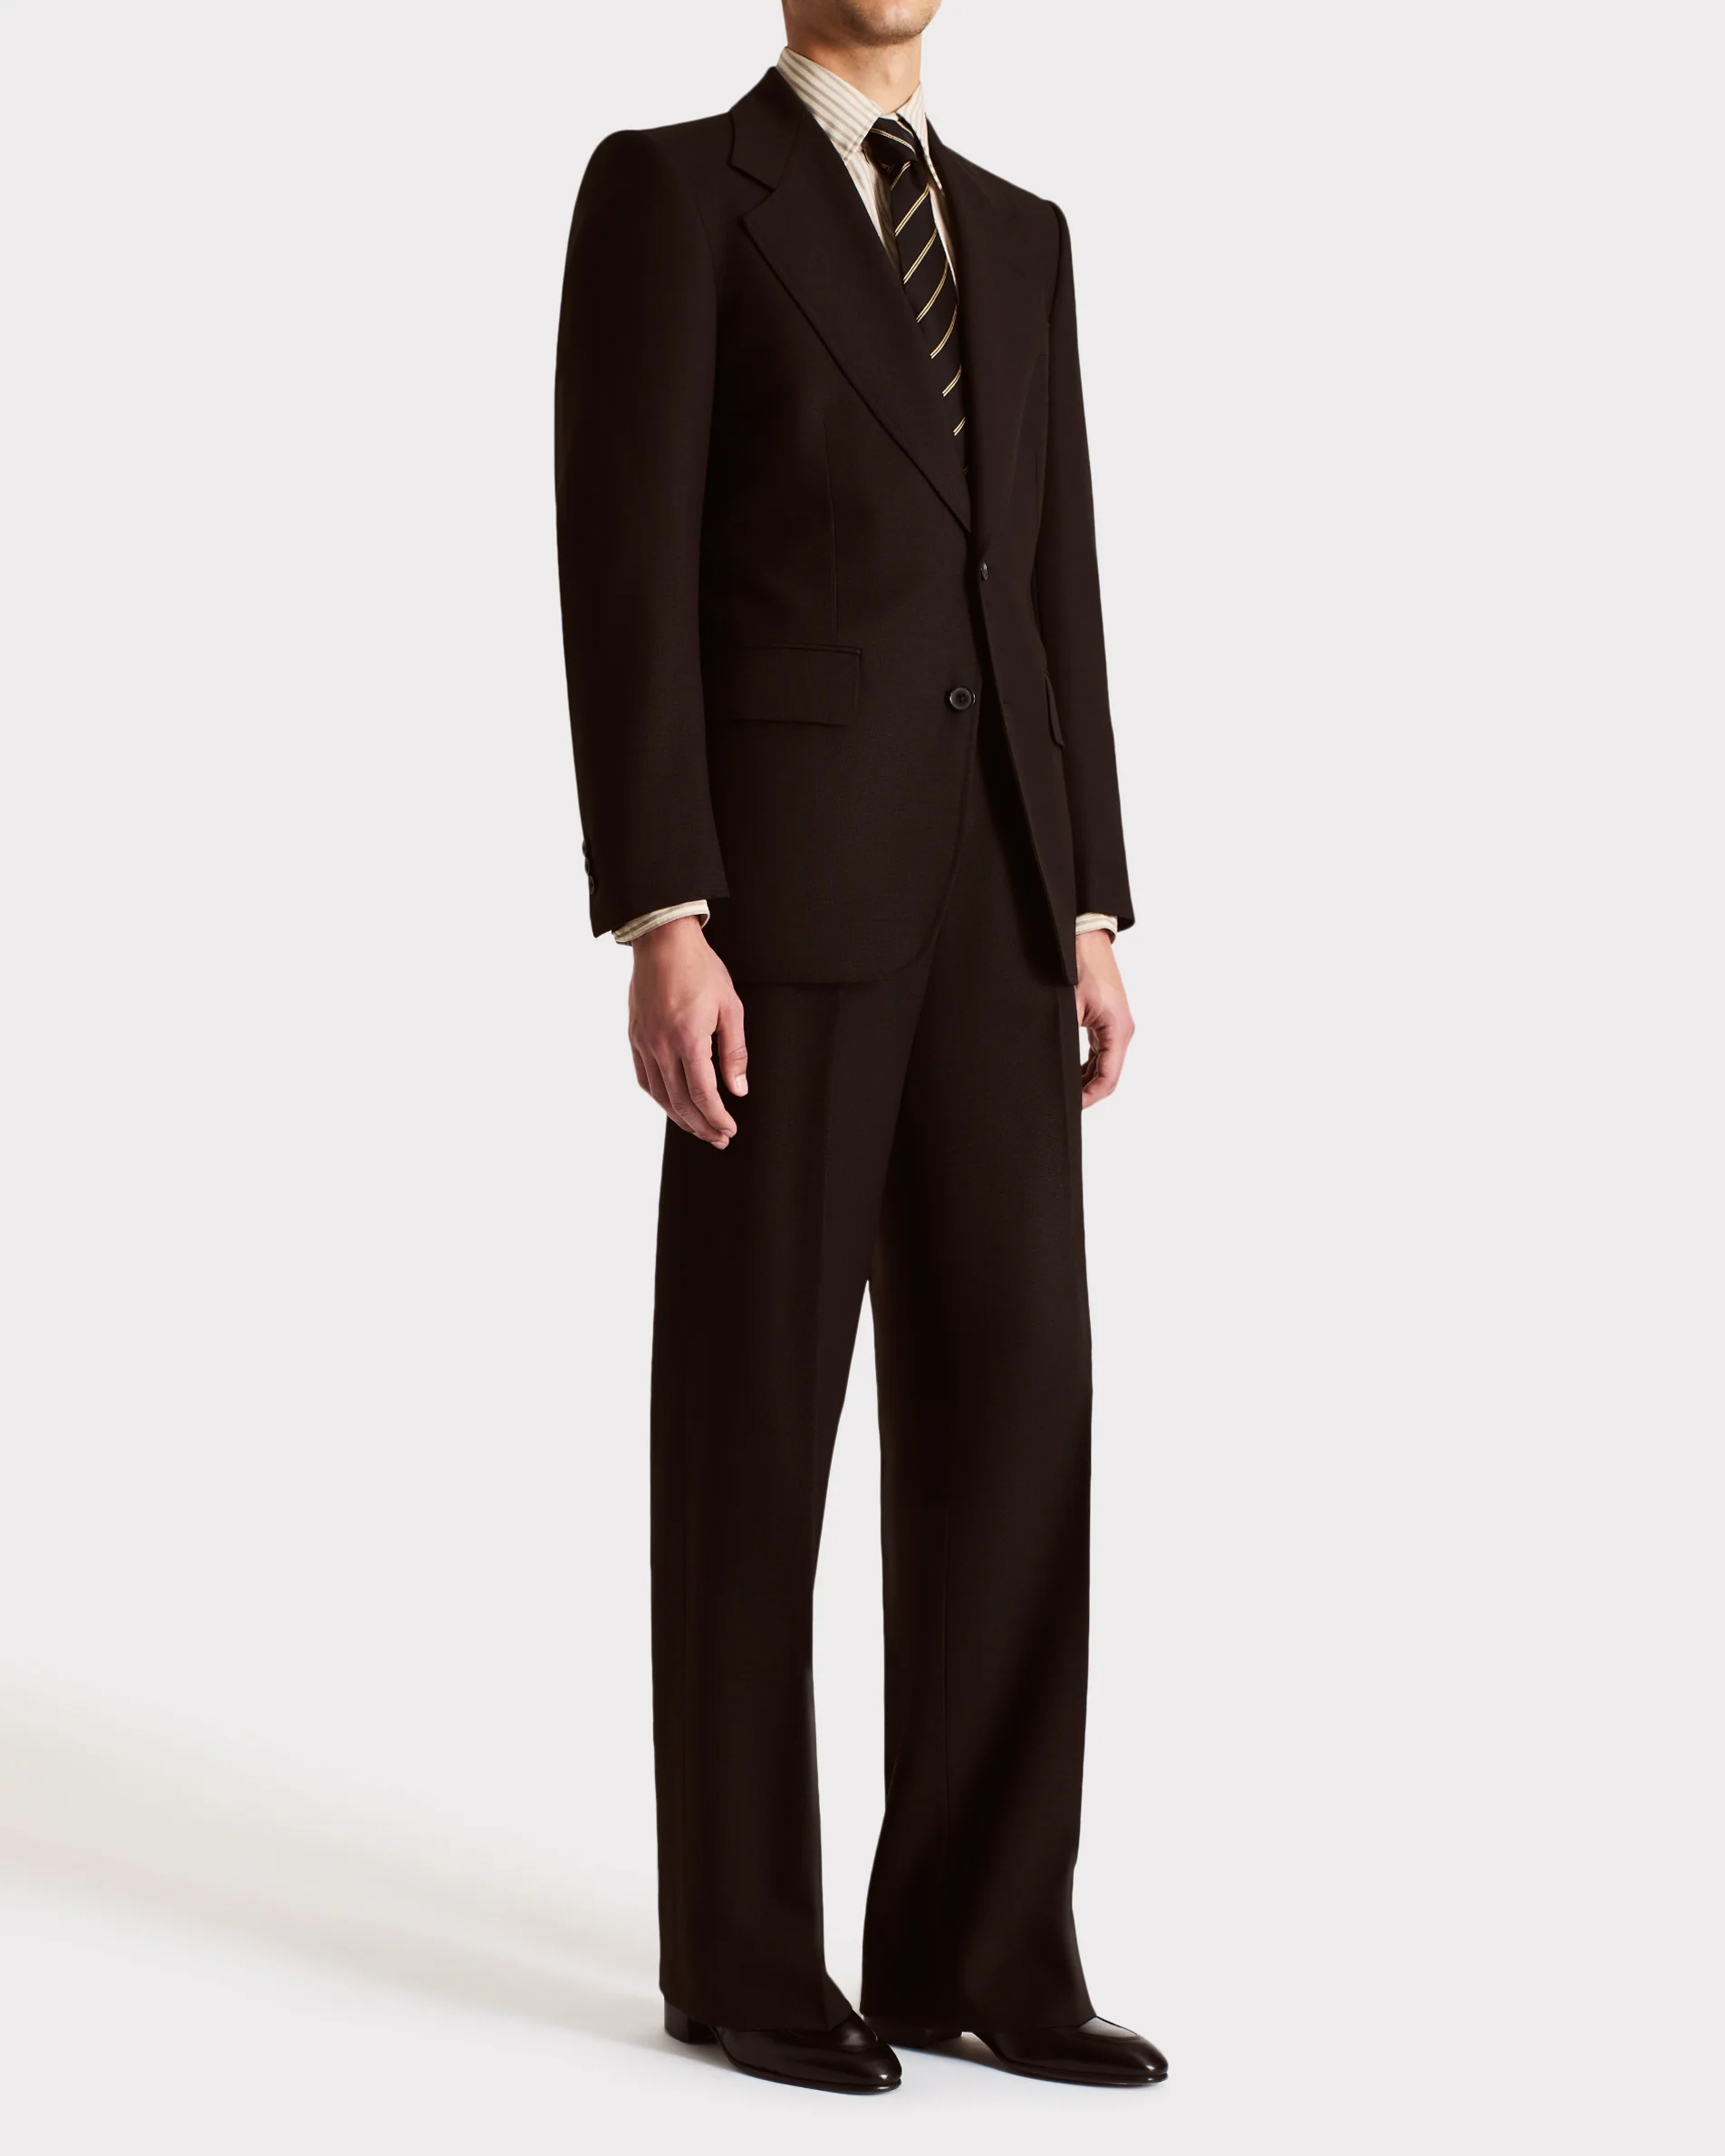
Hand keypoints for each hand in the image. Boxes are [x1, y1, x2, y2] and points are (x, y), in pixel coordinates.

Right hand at [627, 917, 747, 1147]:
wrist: (663, 941)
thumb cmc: (700, 968)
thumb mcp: (730, 1007)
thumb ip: (734, 1052)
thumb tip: (738, 1089)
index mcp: (688, 1038)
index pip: (702, 1094)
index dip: (716, 1117)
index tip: (729, 1129)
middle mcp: (662, 1045)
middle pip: (680, 1101)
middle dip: (701, 1125)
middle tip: (718, 1138)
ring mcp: (644, 1042)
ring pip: (660, 1095)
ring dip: (680, 1118)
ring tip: (698, 1128)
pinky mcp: (635, 1036)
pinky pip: (644, 1078)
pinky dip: (659, 1097)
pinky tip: (673, 1104)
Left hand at [1075, 929, 1133, 1107]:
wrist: (1084, 937)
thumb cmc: (1078, 966)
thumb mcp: (1068, 1007)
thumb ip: (1065, 1040)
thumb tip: (1055, 1070)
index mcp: (1118, 1030)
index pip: (1108, 1079)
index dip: (1089, 1098)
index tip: (1069, 1107)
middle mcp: (1122, 1031)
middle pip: (1108, 1076)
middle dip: (1087, 1093)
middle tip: (1062, 1104)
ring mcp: (1116, 1026)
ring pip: (1105, 1065)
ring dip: (1087, 1080)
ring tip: (1064, 1092)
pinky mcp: (1107, 1021)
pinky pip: (1101, 1052)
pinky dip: (1087, 1066)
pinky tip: (1070, 1073)